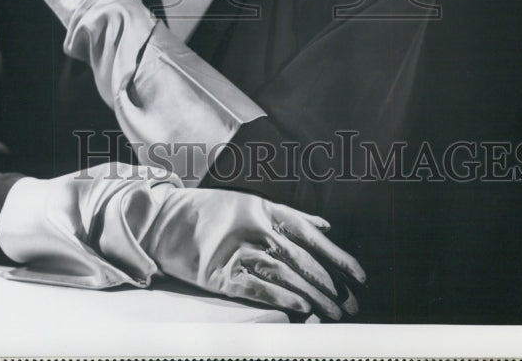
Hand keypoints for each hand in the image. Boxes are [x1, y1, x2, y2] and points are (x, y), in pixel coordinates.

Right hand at [140, 185, 364, 319]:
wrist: (161, 221)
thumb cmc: (210, 215)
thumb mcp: (250, 206)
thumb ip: (289, 217)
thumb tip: (326, 227)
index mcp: (262, 208)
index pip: (309, 232)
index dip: (336, 255)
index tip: (360, 276)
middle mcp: (252, 226)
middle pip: (301, 257)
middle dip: (330, 283)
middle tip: (352, 305)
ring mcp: (234, 249)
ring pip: (284, 274)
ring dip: (312, 295)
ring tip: (333, 313)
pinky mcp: (217, 273)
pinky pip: (255, 286)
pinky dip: (280, 296)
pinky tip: (301, 308)